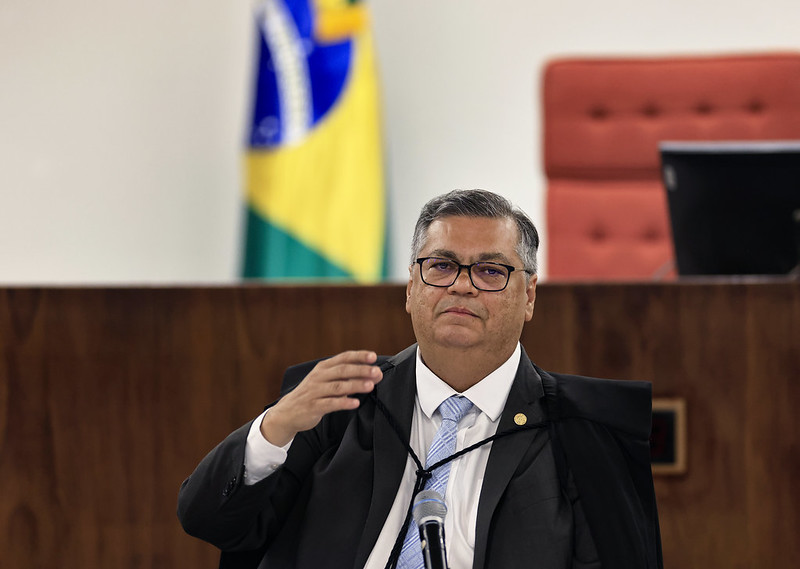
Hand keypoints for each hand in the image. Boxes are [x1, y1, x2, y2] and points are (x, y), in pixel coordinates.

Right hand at [260, 350, 382, 445]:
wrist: (287, 412)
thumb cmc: (313, 395)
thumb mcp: (326, 381)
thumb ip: (346, 378)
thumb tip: (372, 374)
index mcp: (323, 367)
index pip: (343, 358)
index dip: (359, 356)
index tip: (373, 356)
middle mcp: (319, 377)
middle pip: (342, 371)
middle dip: (361, 370)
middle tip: (376, 372)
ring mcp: (315, 391)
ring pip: (338, 386)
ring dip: (355, 385)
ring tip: (370, 385)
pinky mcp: (313, 406)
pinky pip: (330, 404)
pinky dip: (343, 403)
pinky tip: (355, 403)